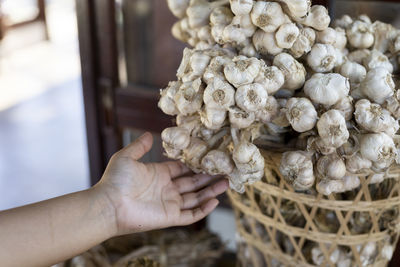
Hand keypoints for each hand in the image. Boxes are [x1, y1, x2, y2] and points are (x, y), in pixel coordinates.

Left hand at [94, 132, 228, 235]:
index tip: (209, 157)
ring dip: (211, 191)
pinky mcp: (170, 217)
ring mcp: (169, 203)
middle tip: (224, 170)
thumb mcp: (126, 157)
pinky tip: (215, 201)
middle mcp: (167, 189)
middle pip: (193, 183)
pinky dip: (204, 209)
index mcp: (159, 174)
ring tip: (227, 183)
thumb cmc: (115, 181)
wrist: (108, 204)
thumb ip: (139, 146)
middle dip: (208, 177)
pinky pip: (191, 215)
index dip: (195, 164)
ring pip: (196, 198)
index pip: (182, 169)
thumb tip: (149, 134)